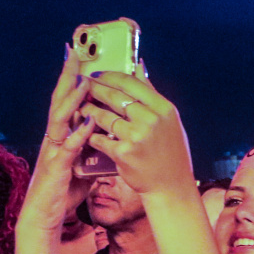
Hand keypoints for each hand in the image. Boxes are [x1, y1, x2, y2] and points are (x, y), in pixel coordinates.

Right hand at [23, 45, 96, 230]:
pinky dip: (78, 135)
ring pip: (60, 120)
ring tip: (84, 83)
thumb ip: (94, 150)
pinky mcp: (56, 168)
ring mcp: (52, 151)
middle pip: (59, 102)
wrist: (45, 216)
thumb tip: (112, 139)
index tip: (78, 58)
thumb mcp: (84, 165)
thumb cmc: (65, 191)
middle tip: (74, 54)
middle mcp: (54, 139)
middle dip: (67, 78)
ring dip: (73, 101)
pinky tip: (88, 124)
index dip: (71, 80)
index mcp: (61, 136)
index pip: (66, 102)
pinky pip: (67, 148)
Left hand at [81, 62, 194, 193]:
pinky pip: (100, 139)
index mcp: (164, 109)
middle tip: (83, 86)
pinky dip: (91, 135)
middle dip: (95, 89)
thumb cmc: (171, 153)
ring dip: (89, 111)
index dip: (110, 76)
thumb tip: (138, 67)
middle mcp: (151, 120)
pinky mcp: (123, 153)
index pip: (131, 83)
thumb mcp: (170, 121)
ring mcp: (136, 137)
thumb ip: (152, 95)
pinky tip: (85, 131)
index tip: (98, 74)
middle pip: (115, 97)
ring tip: (82, 107)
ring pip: (103, 116)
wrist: (171, 186)